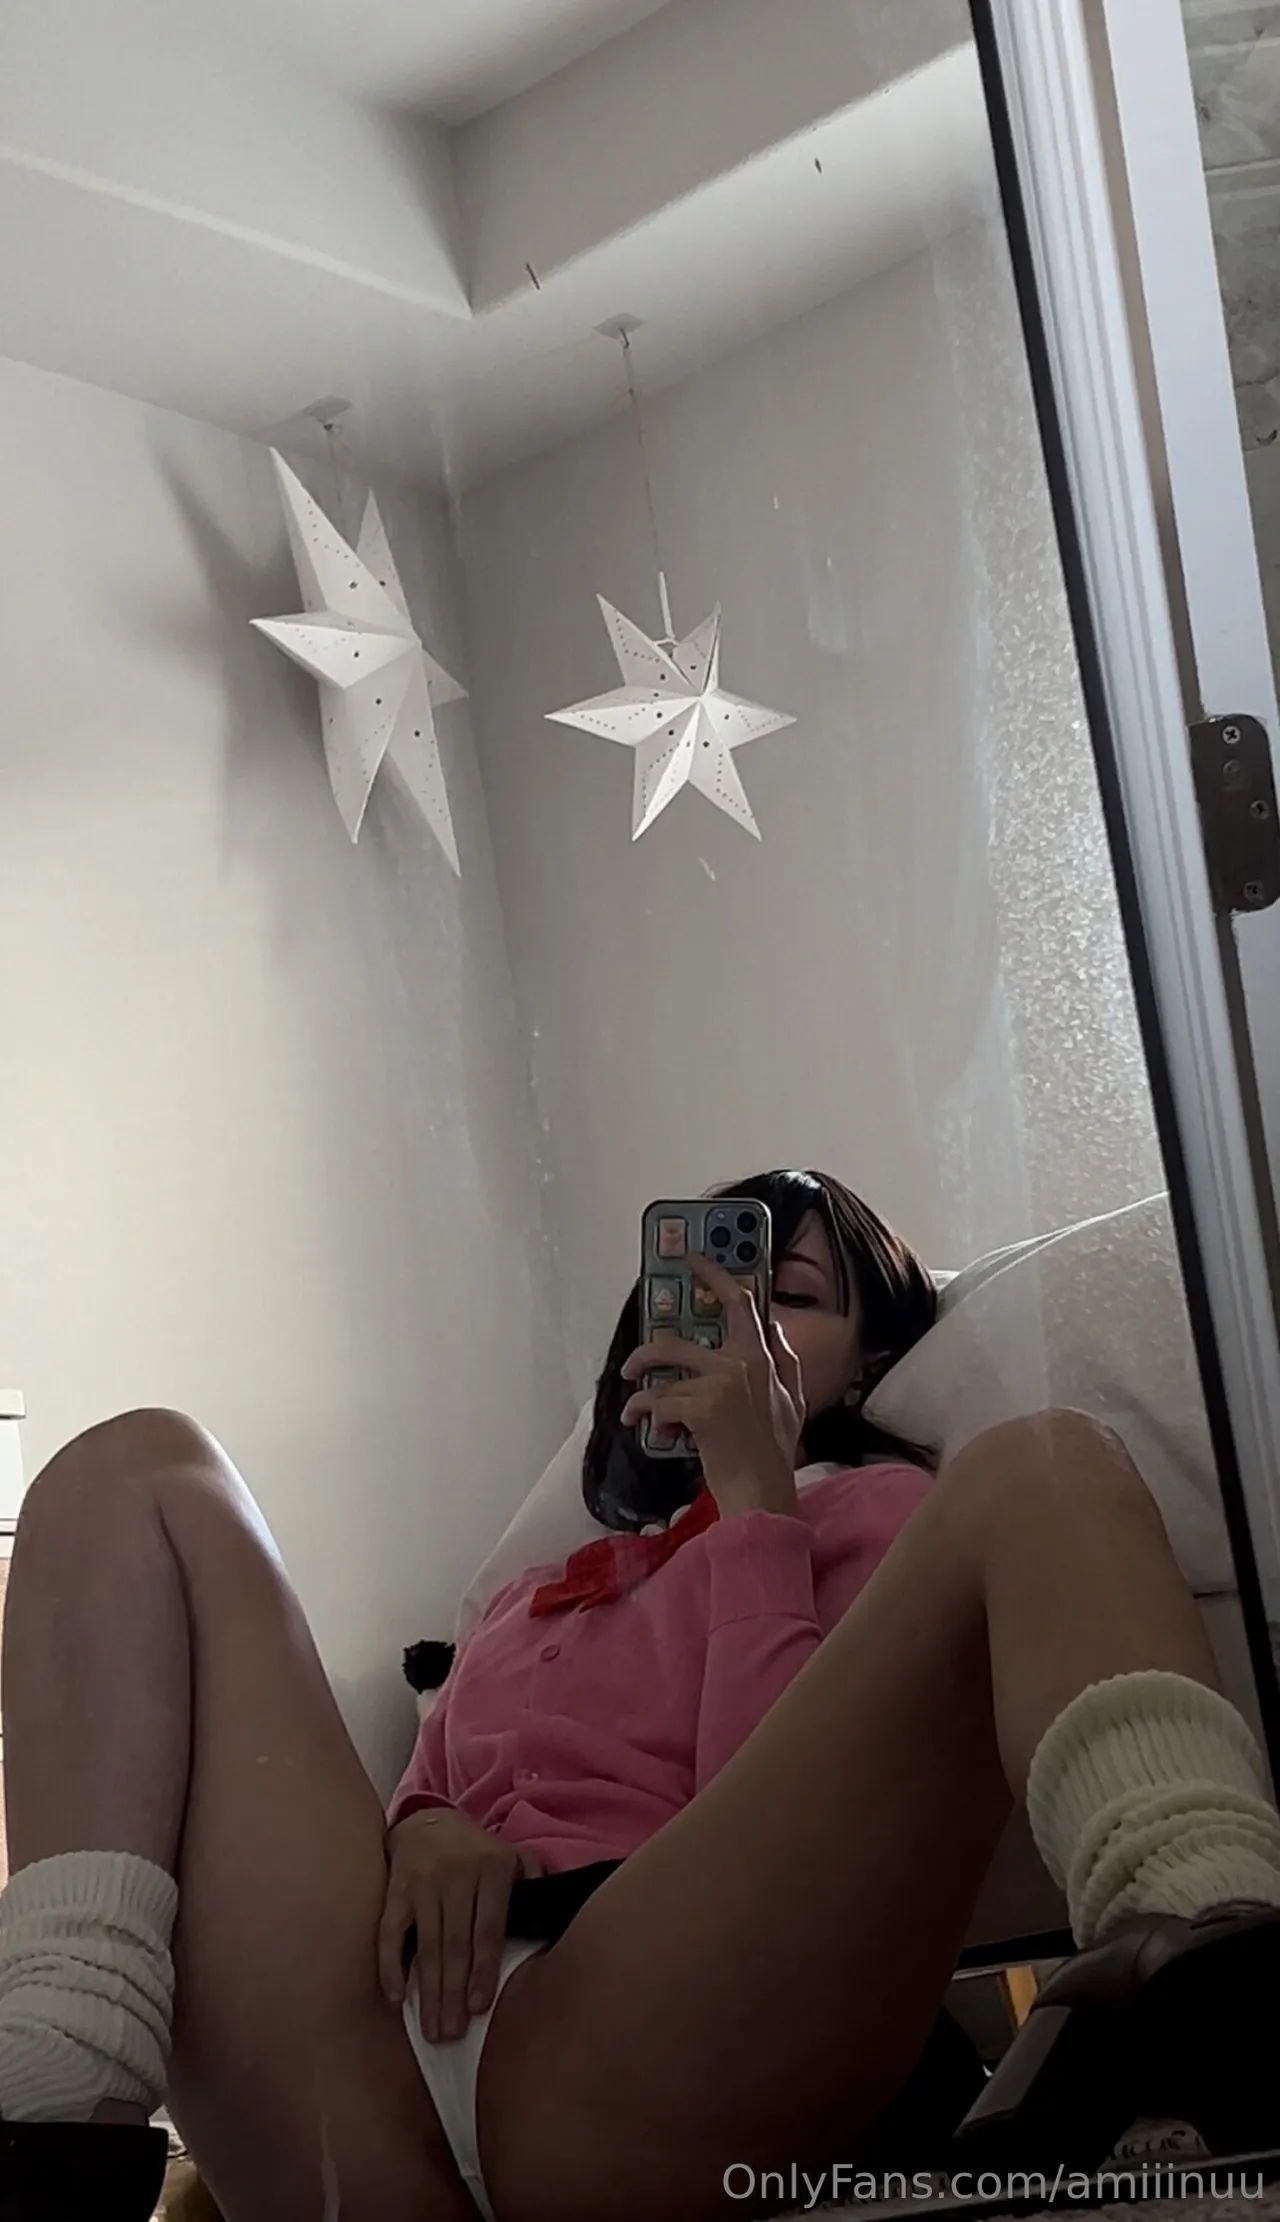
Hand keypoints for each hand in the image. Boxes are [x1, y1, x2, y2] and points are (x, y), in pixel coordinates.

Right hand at [378, 1808, 543, 2041]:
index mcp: (492, 1870)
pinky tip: (395, 1998)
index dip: (484, 1971)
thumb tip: (552, 1918)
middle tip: (451, 2035)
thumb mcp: (513, 1857)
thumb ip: (535, 1882)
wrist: (429, 1822)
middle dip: (452, 1994)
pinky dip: (390, 1966)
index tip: (479, 2008)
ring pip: (426, 1946)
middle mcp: (457, 1875)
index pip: (489, 1930)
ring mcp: (423, 1883)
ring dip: (428, 1992)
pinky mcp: (395, 1890)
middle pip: (455, 1944)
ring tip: (432, 2030)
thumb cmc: (478, 1853)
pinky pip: (390, 1933)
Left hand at [620, 1253, 804, 1518]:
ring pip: (661, 1375)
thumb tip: (775, 1327)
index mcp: (763, 1358)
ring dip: (641, 1394)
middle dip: (645, 1354)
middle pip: (675, 1342)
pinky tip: (656, 1431)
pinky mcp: (701, 1408)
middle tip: (632, 1367)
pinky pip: (659, 1404)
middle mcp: (742, 1363)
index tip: (693, 1260)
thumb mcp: (794, 1401)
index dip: (715, 1276)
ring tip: (634, 1408)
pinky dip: (649, 1418)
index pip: (741, 1305)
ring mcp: (720, 1384)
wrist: (762, 1492)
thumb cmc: (774, 1453)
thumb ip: (786, 1361)